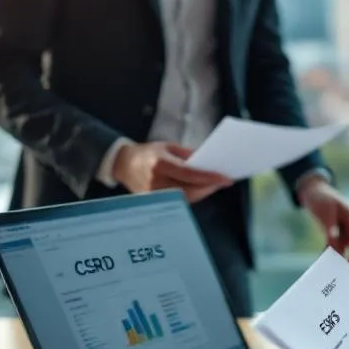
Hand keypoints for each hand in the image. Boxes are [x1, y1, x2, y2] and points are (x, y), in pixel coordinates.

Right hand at [112, 142, 232, 202]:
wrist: (123, 164)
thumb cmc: (148, 152)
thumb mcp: (168, 147)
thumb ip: (188, 155)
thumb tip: (208, 163)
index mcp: (160, 164)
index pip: (190, 174)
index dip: (209, 177)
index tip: (225, 178)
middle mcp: (156, 181)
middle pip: (190, 189)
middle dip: (209, 187)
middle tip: (223, 181)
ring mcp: (154, 194)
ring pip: (186, 198)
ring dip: (203, 192)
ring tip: (215, 185)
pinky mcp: (154, 201)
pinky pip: (178, 201)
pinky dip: (193, 196)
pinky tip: (201, 190)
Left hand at [298, 175, 348, 265]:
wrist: (314, 189)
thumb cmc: (320, 198)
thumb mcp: (324, 213)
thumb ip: (330, 231)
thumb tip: (333, 249)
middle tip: (340, 275)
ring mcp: (347, 228)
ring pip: (345, 248)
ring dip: (338, 257)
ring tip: (329, 269)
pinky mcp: (339, 230)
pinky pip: (337, 245)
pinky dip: (331, 252)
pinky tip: (323, 259)